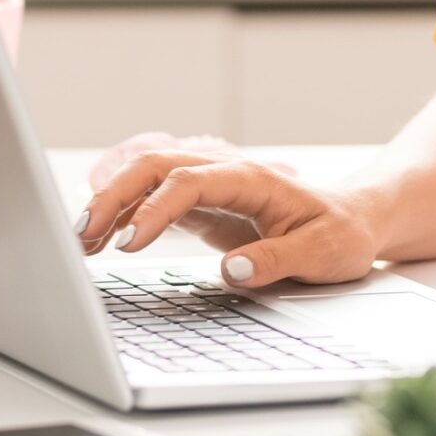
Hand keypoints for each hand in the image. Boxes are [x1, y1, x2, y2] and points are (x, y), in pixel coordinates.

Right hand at [76, 148, 384, 288]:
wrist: (354, 219)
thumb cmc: (341, 233)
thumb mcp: (324, 253)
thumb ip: (278, 260)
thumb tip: (233, 269)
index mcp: (252, 178)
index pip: (188, 182)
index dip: (154, 209)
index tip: (129, 244)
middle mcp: (224, 172)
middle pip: (155, 166)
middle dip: (114, 196)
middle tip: (83, 237)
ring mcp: (210, 185)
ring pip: (148, 176)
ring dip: (111, 202)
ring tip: (81, 241)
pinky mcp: (202, 204)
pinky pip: (154, 198)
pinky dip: (124, 213)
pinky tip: (102, 236)